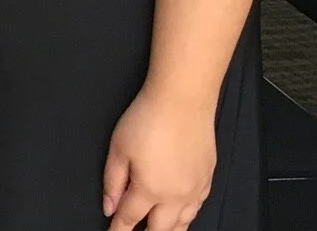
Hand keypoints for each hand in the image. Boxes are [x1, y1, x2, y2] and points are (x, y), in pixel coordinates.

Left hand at [103, 87, 215, 230]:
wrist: (183, 99)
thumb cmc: (150, 117)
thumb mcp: (118, 148)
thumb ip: (112, 181)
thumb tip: (109, 205)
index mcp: (149, 189)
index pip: (130, 218)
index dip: (119, 229)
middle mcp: (175, 195)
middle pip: (159, 228)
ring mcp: (194, 188)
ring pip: (182, 223)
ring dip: (168, 229)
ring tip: (158, 230)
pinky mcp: (207, 177)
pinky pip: (198, 207)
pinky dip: (187, 215)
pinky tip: (182, 213)